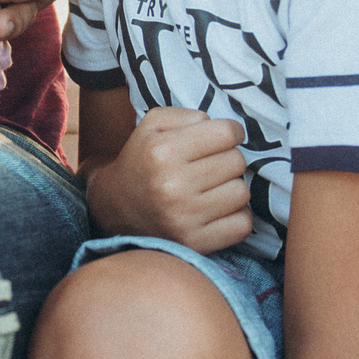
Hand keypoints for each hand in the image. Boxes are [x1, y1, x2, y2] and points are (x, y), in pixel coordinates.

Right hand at [84, 107, 255, 249]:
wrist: (116, 208)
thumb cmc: (143, 160)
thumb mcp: (152, 124)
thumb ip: (188, 115)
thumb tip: (224, 128)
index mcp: (163, 151)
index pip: (226, 134)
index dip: (231, 132)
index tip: (223, 139)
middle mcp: (172, 185)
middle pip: (237, 162)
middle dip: (228, 160)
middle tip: (210, 166)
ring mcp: (183, 218)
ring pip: (242, 193)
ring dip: (231, 188)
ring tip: (211, 188)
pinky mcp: (194, 243)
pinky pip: (242, 224)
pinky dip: (235, 216)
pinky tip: (216, 210)